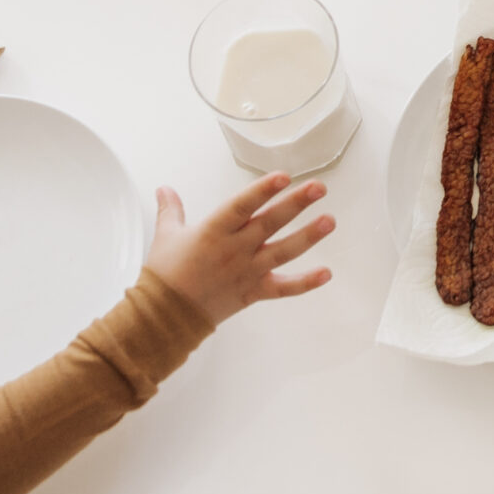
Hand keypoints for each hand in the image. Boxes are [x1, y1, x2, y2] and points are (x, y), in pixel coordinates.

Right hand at [145, 174, 334, 325]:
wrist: (163, 317)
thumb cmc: (165, 275)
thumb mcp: (166, 236)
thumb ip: (171, 209)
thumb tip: (164, 189)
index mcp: (213, 231)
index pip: (241, 205)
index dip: (262, 190)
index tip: (283, 176)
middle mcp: (234, 249)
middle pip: (269, 223)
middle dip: (296, 204)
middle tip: (319, 187)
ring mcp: (246, 271)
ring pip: (282, 252)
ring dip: (308, 237)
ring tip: (330, 221)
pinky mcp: (253, 292)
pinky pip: (283, 288)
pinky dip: (305, 283)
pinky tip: (326, 273)